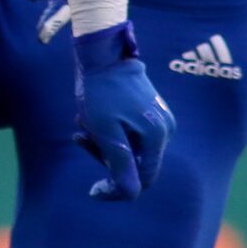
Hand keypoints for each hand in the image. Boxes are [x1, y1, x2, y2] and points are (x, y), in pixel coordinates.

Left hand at [69, 22, 174, 200]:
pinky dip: (108, 130)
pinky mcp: (150, 110)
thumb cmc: (100, 92)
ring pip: (129, 148)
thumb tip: (128, 195)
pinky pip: (129, 132)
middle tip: (81, 137)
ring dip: (103, 143)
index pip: (142, 181)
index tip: (92, 188)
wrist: (101, 52)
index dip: (117, 189)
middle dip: (105, 157)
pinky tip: (90, 116)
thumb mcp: (105, 133)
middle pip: (135, 163)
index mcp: (157, 137)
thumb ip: (119, 165)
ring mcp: (160, 118)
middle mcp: (165, 129)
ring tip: (82, 123)